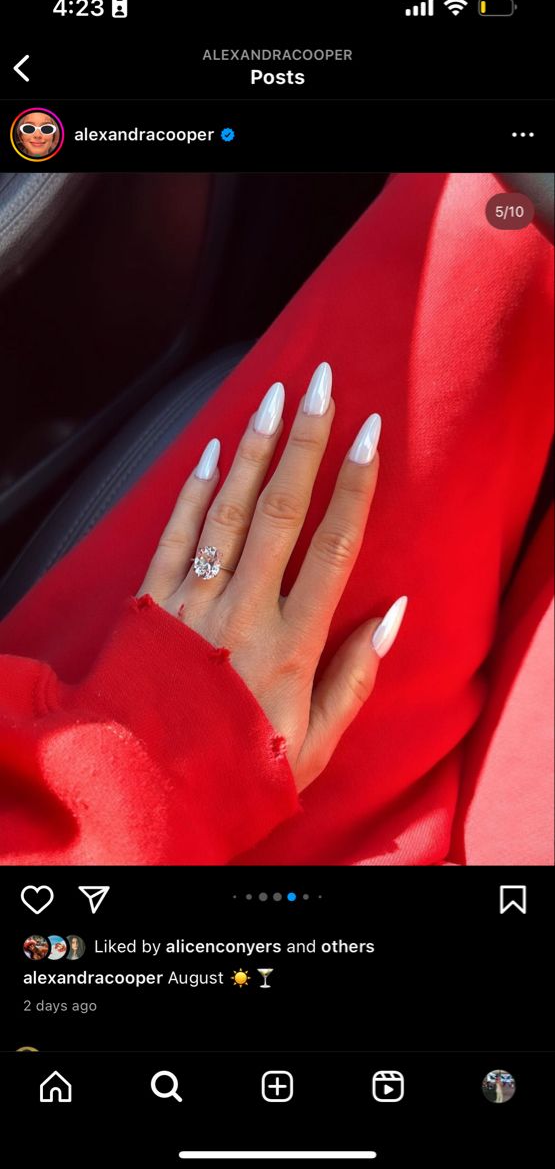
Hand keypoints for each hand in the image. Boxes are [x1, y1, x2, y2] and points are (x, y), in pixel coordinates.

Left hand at [139, 362, 406, 792]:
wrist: (148, 784)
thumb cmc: (240, 767)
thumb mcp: (316, 743)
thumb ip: (356, 678)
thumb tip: (394, 613)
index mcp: (291, 645)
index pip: (332, 548)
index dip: (354, 486)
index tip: (369, 435)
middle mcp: (243, 611)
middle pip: (282, 511)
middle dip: (305, 441)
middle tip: (322, 384)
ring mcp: (194, 602)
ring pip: (230, 511)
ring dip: (255, 450)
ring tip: (275, 396)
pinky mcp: (152, 602)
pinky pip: (175, 534)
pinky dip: (195, 490)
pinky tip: (214, 451)